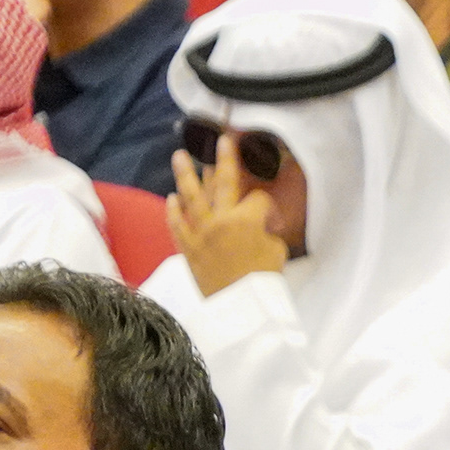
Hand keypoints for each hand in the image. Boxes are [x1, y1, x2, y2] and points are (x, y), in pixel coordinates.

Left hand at [168, 135, 289, 296]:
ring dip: (185, 174)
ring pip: (191, 197)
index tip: (272, 217)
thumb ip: (268, 231)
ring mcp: (201, 233)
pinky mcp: (189, 249)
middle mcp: (221, 220)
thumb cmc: (263, 282)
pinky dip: (174, 211)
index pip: (258, 199)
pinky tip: (171, 198)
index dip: (267, 205)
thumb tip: (261, 225)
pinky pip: (177, 225)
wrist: (242, 310)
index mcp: (246, 219)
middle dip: (224, 159)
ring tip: (179, 155)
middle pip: (223, 182)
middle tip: (221, 139)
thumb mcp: (277, 252)